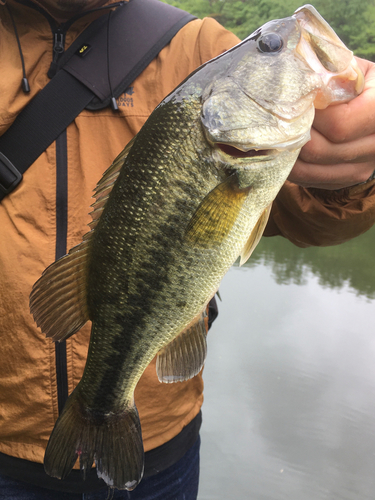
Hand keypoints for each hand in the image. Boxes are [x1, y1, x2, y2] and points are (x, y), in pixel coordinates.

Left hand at [289, 57, 374, 189]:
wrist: (367, 103)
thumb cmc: (349, 80)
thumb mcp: (344, 68)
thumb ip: (326, 74)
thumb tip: (298, 84)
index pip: (338, 124)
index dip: (311, 115)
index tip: (297, 103)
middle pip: (322, 150)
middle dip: (295, 135)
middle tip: (280, 121)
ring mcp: (364, 166)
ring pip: (312, 168)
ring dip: (290, 153)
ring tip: (279, 135)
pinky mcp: (347, 179)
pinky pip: (310, 179)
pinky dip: (292, 167)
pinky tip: (286, 150)